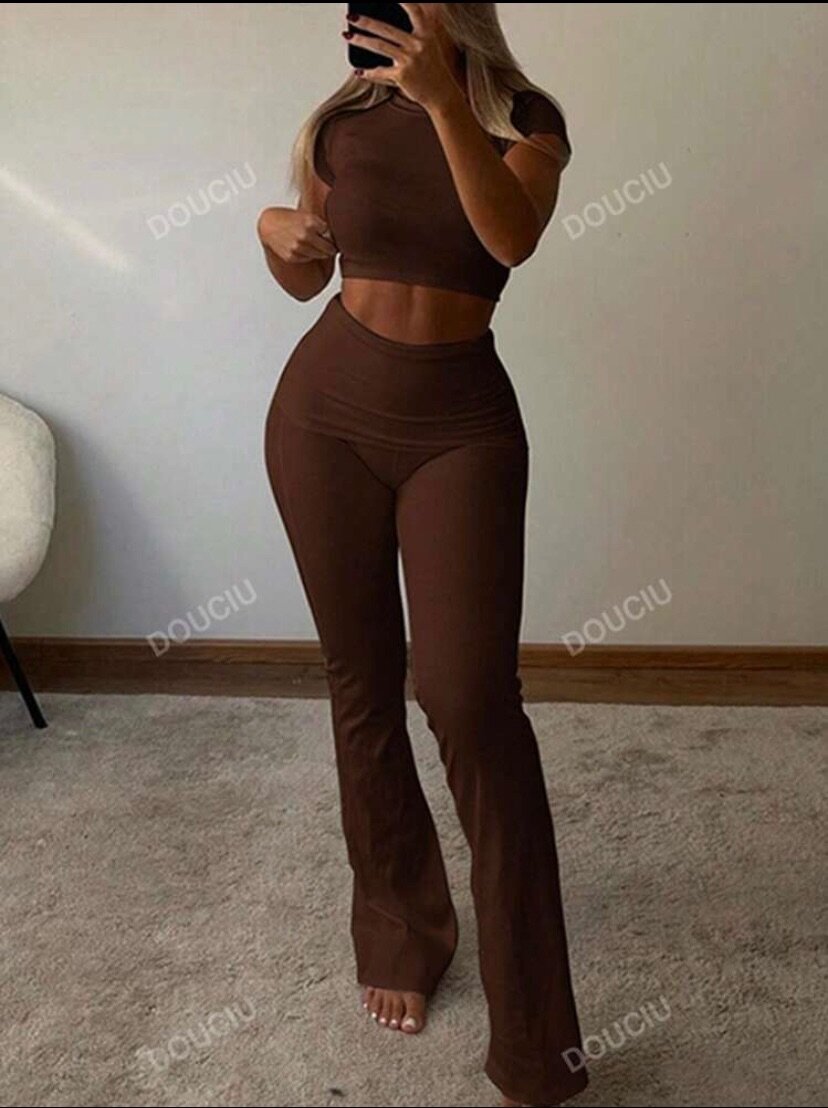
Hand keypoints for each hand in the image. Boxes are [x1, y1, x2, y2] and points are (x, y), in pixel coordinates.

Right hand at [257, 206, 335, 263]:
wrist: (268, 225)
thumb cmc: (288, 218)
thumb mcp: (305, 215)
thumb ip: (319, 224)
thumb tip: (333, 236)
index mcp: (310, 222)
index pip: (330, 233)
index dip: (330, 234)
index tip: (331, 236)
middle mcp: (304, 236)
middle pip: (328, 247)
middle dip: (331, 247)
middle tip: (333, 247)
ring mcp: (298, 248)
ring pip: (320, 255)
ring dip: (322, 253)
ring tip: (322, 249)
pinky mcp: (292, 257)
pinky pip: (308, 259)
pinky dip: (310, 255)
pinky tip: (306, 249)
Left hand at [344, 3, 459, 111]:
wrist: (442, 94)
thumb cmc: (433, 69)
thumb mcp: (430, 45)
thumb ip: (418, 30)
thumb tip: (405, 17)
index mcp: (426, 34)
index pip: (414, 10)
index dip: (404, 2)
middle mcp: (418, 44)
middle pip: (387, 29)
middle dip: (366, 21)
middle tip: (351, 16)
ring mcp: (410, 60)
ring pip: (380, 46)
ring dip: (361, 40)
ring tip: (348, 35)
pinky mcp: (403, 76)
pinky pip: (381, 71)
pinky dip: (369, 72)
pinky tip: (359, 71)